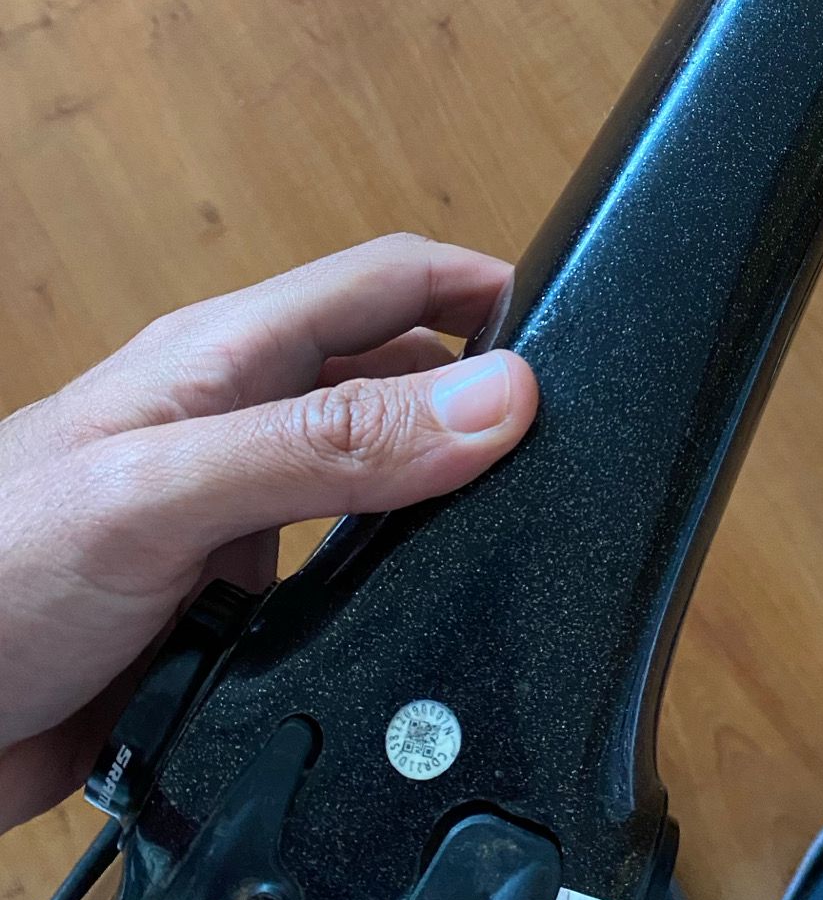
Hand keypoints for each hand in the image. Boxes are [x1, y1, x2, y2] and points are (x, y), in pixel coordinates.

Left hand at [0, 234, 538, 833]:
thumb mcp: (167, 492)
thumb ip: (329, 444)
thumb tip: (496, 400)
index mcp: (227, 356)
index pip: (390, 279)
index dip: (487, 289)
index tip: (578, 330)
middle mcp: (241, 421)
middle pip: (399, 374)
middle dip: (487, 395)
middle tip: (571, 449)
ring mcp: (238, 513)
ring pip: (381, 478)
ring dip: (447, 495)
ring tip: (521, 533)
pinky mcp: (231, 603)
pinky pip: (349, 574)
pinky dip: (404, 583)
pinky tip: (432, 620)